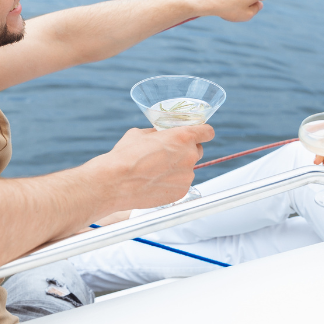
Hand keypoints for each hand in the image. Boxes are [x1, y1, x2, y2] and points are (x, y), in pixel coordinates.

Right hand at [91, 124, 213, 210]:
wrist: (115, 182)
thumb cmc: (125, 156)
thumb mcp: (141, 134)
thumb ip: (158, 133)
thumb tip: (160, 135)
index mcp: (183, 137)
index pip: (207, 132)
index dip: (203, 133)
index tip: (199, 135)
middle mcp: (189, 156)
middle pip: (198, 151)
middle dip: (187, 151)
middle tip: (170, 154)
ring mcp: (187, 176)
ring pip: (188, 169)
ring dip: (177, 169)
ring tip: (156, 171)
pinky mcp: (181, 192)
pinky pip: (181, 184)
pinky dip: (172, 183)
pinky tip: (155, 182)